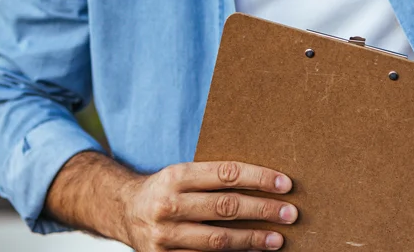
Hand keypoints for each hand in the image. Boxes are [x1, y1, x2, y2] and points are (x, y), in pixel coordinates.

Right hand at [122, 160, 296, 250]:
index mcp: (176, 176)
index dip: (259, 178)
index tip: (286, 184)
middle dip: (263, 210)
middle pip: (226, 207)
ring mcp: (164, 235)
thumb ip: (214, 177)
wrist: (124, 210)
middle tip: (290, 213)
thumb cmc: (166, 189)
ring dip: (252, 239)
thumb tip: (265, 182)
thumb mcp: (183, 173)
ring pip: (218, 239)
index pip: (226, 174)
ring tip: (277, 239)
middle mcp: (168, 205)